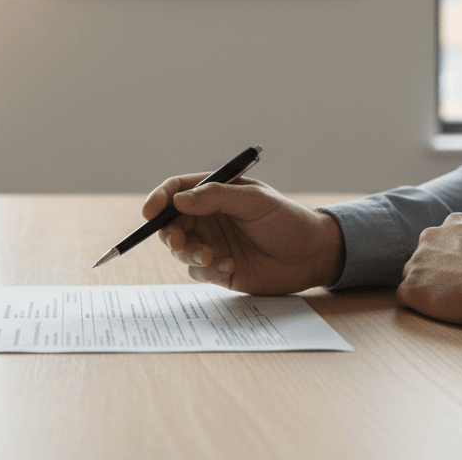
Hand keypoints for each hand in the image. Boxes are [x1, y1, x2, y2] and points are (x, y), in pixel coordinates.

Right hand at [143, 174, 343, 295]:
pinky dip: (207, 270)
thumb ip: (217, 197)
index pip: (177, 190)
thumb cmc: (287, 220)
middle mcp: (208, 217)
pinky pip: (197, 271)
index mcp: (215, 193)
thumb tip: (179, 200)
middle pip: (171, 222)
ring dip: (190, 253)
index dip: (159, 199)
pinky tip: (231, 266)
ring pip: (180, 249)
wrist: (312, 256)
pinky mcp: (218, 269)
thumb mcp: (255, 201)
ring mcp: (212, 243)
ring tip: (213, 257)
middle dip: (169, 233)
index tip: (149, 212)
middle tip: (179, 242)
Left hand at [396, 212, 461, 325]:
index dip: (452, 259)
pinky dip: (418, 304)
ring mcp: (417, 261)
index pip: (443, 239)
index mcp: (453, 222)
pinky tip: (438, 309)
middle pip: (425, 257)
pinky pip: (405, 296)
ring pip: (413, 276)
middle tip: (455, 288)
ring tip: (450, 301)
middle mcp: (430, 236)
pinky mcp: (411, 286)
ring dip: (425, 287)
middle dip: (435, 271)